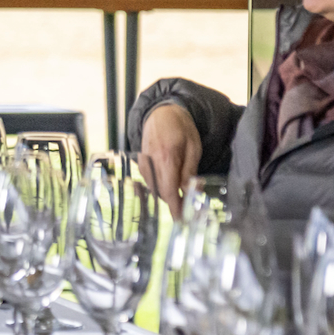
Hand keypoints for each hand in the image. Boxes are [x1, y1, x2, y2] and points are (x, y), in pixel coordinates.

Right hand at [136, 103, 201, 217]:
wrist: (161, 113)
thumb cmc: (181, 128)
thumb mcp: (193, 148)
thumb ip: (189, 171)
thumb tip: (193, 192)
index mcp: (166, 157)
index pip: (169, 190)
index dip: (175, 208)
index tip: (182, 221)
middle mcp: (150, 163)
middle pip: (161, 192)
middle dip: (175, 203)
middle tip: (190, 211)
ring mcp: (143, 163)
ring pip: (155, 189)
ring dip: (169, 195)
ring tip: (183, 197)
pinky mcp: (140, 164)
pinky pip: (151, 182)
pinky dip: (161, 186)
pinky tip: (171, 184)